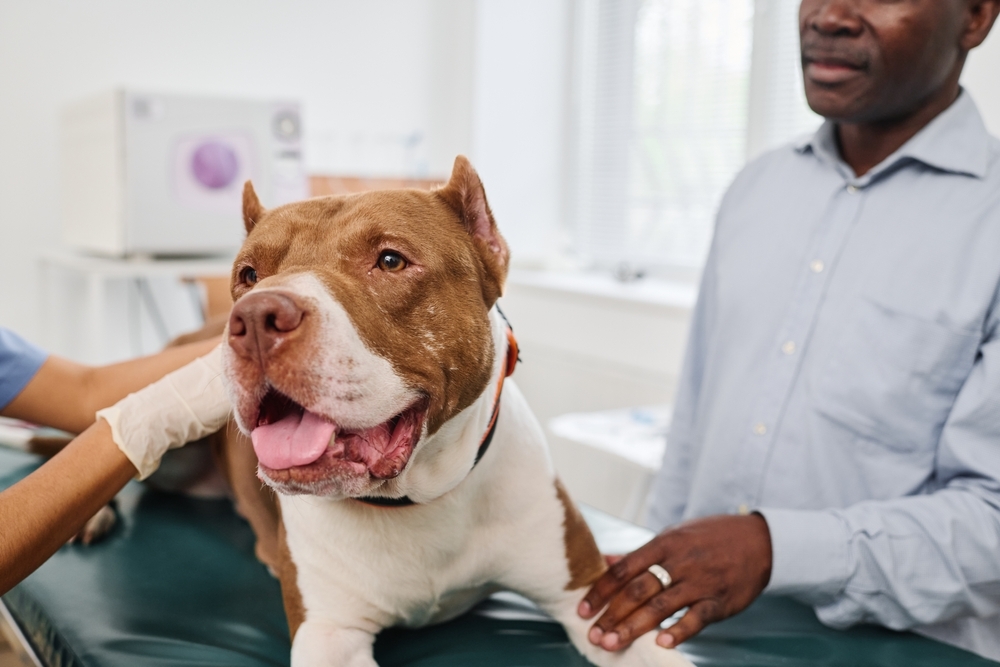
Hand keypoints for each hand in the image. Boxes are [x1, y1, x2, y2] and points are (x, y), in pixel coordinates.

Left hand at [577, 514, 771, 650]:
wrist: (759, 540)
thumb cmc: (709, 538)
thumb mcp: (673, 536)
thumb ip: (640, 554)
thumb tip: (605, 562)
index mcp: (663, 544)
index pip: (623, 569)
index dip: (601, 591)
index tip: (583, 609)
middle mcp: (679, 562)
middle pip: (637, 590)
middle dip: (612, 614)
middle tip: (593, 635)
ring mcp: (700, 582)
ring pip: (661, 606)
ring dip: (634, 627)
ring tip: (612, 643)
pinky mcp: (720, 600)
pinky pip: (697, 618)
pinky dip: (678, 631)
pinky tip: (659, 644)